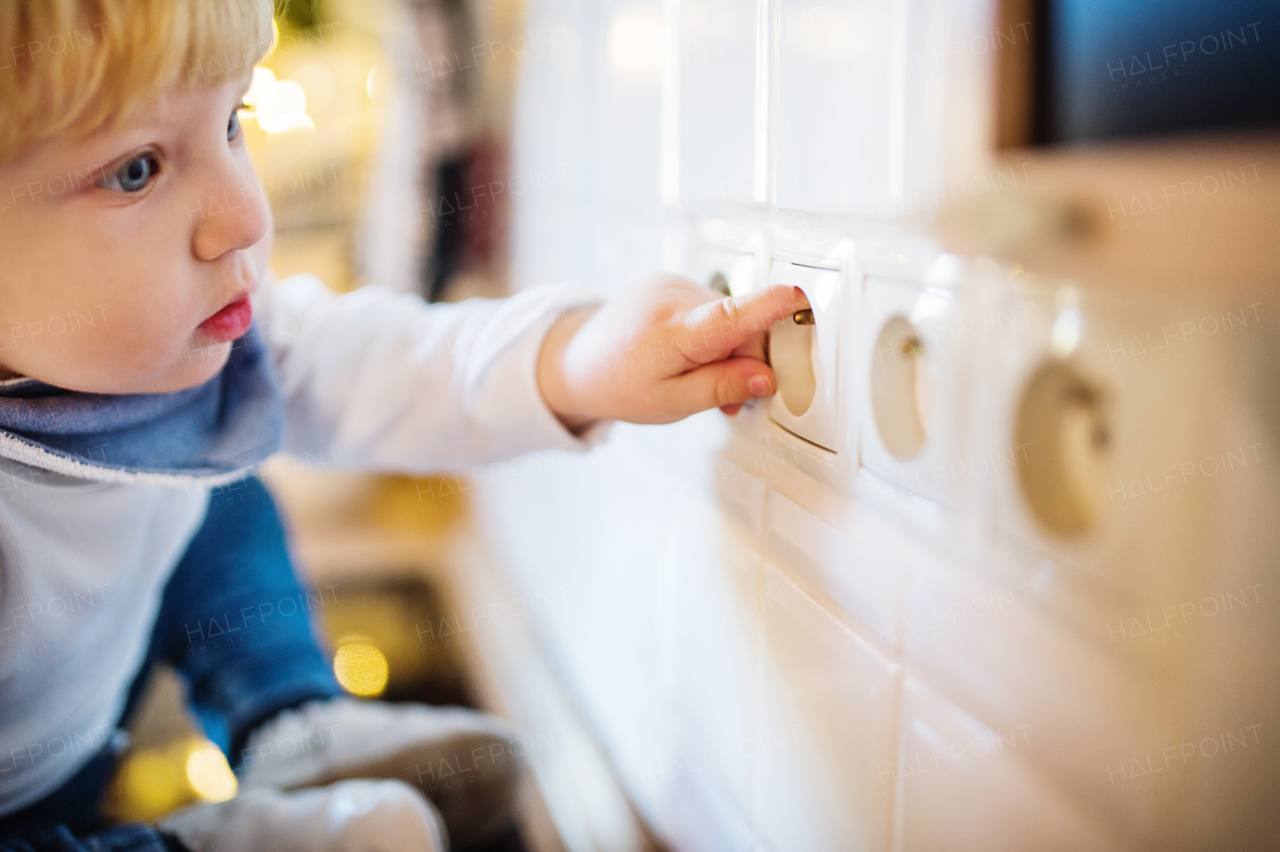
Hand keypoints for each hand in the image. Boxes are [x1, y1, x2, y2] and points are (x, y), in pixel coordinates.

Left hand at [536, 273, 810, 429]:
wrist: (576, 360)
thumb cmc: (619, 385)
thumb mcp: (672, 404)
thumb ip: (721, 389)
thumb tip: (766, 379)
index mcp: (673, 333)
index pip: (729, 317)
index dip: (768, 308)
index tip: (798, 299)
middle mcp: (673, 299)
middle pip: (741, 326)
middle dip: (746, 360)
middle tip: (727, 398)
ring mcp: (672, 285)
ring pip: (730, 317)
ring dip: (728, 348)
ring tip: (698, 375)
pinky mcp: (671, 281)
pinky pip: (712, 307)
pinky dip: (712, 333)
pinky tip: (689, 352)